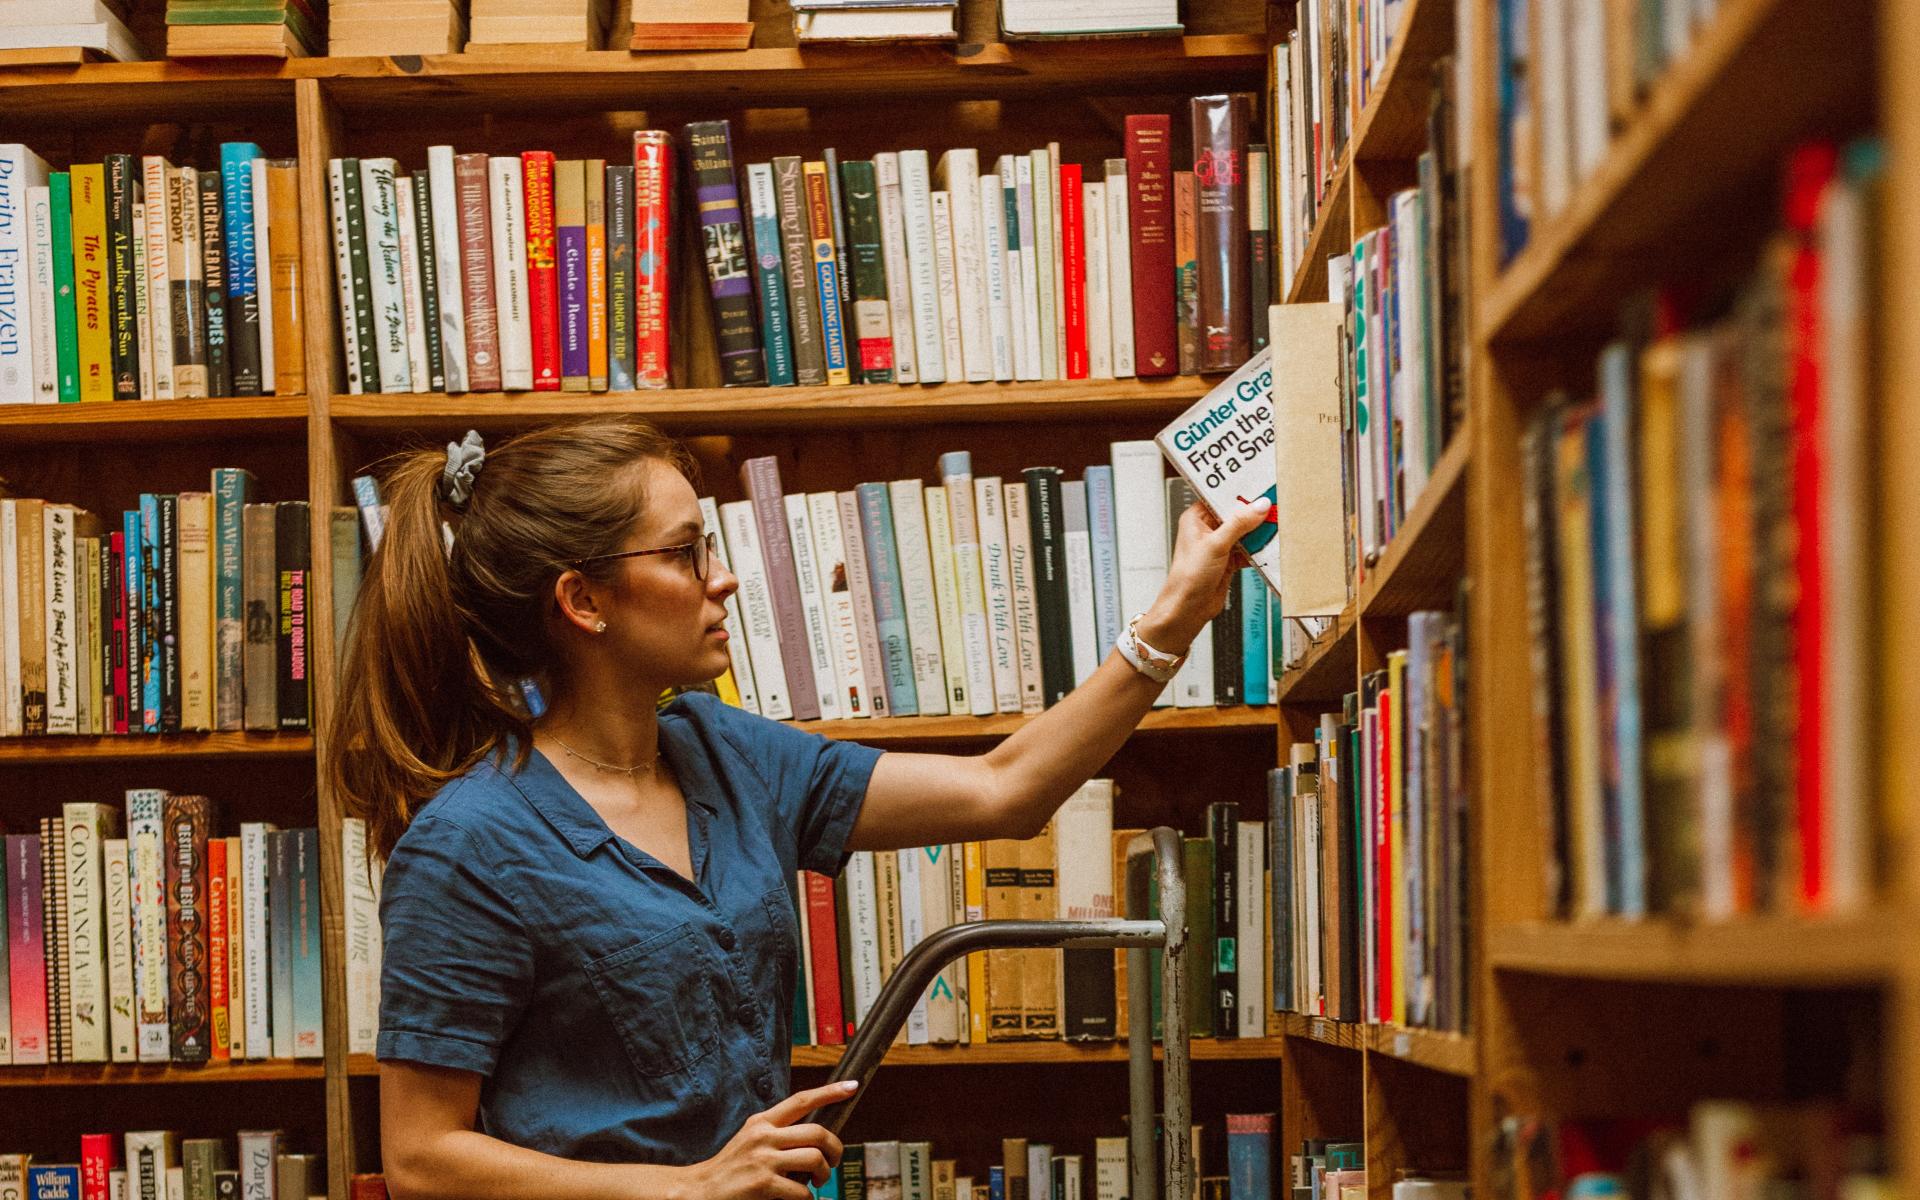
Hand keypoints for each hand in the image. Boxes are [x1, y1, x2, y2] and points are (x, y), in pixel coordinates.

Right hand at [679, 1080, 854, 1199]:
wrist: (700, 1191)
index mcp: (762, 1122)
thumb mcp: (750, 1140)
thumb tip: (813, 1139)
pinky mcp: (762, 1183)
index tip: (852, 1087)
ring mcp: (763, 1159)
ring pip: (814, 1158)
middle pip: (817, 1133)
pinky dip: (807, 1199)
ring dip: (824, 1174)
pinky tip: (800, 1199)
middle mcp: (763, 1136)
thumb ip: (777, 1134)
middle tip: (833, 1162)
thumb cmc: (731, 1169)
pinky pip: (801, 1190)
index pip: (801, 1101)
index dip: (829, 1093)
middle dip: (835, 1149)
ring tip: (817, 1182)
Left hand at [1138, 497, 1272, 654]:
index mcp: (1196, 518)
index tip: (1260, 487)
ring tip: (1276, 524)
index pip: (1221, 497)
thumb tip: (1259, 506)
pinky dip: (1259, 549)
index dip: (1240, 492)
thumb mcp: (1216, 545)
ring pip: (1245, 532)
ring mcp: (1219, 545)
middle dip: (1254, 513)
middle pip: (1236, 514)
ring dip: (1259, 532)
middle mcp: (1207, 529)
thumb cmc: (1188, 577)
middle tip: (1274, 506)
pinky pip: (1249, 549)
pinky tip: (1270, 546)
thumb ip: (1239, 524)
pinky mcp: (1229, 560)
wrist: (1188, 608)